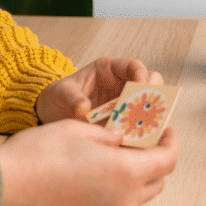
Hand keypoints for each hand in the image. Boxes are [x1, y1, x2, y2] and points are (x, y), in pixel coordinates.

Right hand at [0, 120, 177, 205]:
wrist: (7, 186)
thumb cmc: (37, 155)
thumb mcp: (76, 129)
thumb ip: (107, 133)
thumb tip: (121, 137)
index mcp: (126, 171)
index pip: (166, 159)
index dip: (170, 142)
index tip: (166, 129)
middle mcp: (124, 196)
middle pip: (158, 179)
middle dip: (156, 156)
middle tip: (142, 137)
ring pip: (139, 191)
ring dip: (138, 171)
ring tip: (119, 149)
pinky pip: (119, 199)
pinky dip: (120, 182)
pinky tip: (99, 165)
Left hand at [36, 57, 162, 122]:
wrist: (52, 116)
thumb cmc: (58, 98)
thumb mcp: (60, 94)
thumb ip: (71, 98)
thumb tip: (84, 108)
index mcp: (108, 70)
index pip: (133, 66)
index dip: (141, 73)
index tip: (141, 84)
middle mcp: (122, 86)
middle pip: (151, 85)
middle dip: (153, 94)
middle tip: (149, 106)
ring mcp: (127, 106)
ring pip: (151, 107)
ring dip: (152, 115)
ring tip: (146, 124)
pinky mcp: (126, 124)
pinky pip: (142, 126)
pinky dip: (144, 131)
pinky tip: (140, 139)